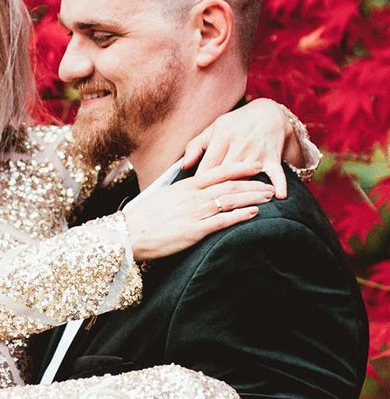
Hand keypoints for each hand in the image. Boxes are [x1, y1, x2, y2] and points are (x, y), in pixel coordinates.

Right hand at [124, 161, 273, 260]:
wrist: (129, 233)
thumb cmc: (144, 218)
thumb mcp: (163, 198)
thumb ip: (181, 193)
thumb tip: (191, 190)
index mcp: (185, 187)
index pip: (217, 172)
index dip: (239, 168)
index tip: (255, 165)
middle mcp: (193, 196)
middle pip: (229, 186)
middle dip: (253, 184)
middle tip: (270, 184)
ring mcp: (195, 212)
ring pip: (230, 200)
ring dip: (252, 197)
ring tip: (269, 197)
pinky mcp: (195, 230)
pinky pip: (223, 221)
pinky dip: (240, 215)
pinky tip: (254, 213)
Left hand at [182, 98, 293, 197]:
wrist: (268, 114)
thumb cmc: (234, 125)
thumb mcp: (212, 129)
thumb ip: (195, 147)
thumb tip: (184, 166)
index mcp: (221, 137)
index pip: (208, 165)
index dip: (200, 182)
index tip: (193, 196)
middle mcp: (239, 145)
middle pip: (226, 174)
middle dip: (218, 191)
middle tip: (208, 208)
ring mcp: (257, 152)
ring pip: (247, 176)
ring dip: (243, 192)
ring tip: (234, 209)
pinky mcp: (273, 158)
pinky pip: (277, 173)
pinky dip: (279, 184)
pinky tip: (278, 196)